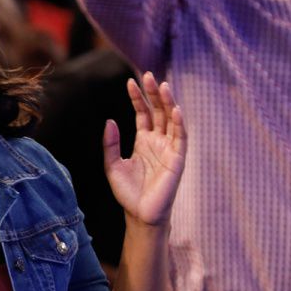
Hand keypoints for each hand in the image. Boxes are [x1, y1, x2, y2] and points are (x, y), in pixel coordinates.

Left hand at [104, 72, 185, 225]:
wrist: (139, 214)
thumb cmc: (127, 192)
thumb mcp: (112, 165)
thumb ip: (111, 144)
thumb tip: (110, 120)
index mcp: (143, 141)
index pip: (143, 113)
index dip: (138, 97)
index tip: (130, 81)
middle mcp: (158, 142)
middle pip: (158, 111)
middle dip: (153, 93)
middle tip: (148, 75)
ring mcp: (169, 149)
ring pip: (171, 120)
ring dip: (168, 102)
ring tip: (162, 85)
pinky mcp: (178, 159)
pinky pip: (181, 138)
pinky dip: (179, 123)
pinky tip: (175, 109)